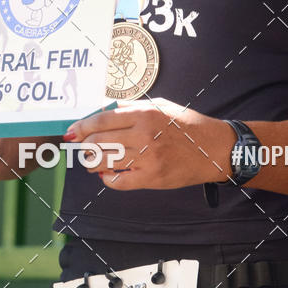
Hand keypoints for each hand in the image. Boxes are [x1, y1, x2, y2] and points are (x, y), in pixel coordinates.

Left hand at [63, 98, 235, 190]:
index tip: (71, 132)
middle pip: (98, 141)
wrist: (215, 149)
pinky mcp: (152, 178)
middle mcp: (144, 134)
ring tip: (92, 161)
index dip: (81, 127)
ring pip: (104, 162)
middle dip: (84, 145)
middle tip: (83, 147)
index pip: (101, 120)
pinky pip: (119, 182)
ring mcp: (148, 158)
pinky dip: (107, 179)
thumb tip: (105, 109)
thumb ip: (133, 107)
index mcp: (144, 113)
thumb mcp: (162, 106)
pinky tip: (107, 175)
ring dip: (92, 163)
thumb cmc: (189, 125)